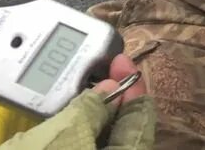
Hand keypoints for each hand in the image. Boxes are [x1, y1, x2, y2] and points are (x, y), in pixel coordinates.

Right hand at [0, 53, 155, 148]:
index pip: (141, 122)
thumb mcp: (63, 136)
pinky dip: (79, 130)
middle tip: (105, 71)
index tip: (121, 63)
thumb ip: (92, 110)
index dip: (134, 89)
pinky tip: (70, 114)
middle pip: (124, 133)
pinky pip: (83, 148)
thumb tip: (110, 90)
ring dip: (97, 114)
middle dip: (116, 100)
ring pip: (102, 141)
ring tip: (88, 87)